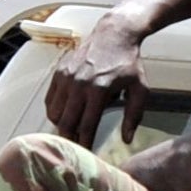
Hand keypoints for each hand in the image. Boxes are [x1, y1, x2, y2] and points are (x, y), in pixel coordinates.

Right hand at [47, 13, 148, 143]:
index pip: (87, 124)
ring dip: (60, 126)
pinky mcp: (59, 73)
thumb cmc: (129, 64)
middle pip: (66, 121)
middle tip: (75, 150)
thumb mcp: (140, 89)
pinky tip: (65, 116)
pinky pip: (50, 99)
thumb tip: (126, 139)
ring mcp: (66, 78)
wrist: (114, 36)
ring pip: (54, 112)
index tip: (86, 155)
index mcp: (99, 90)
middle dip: (69, 138)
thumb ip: (134, 115)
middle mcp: (78, 84)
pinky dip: (54, 111)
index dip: (85, 142)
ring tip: (70, 133)